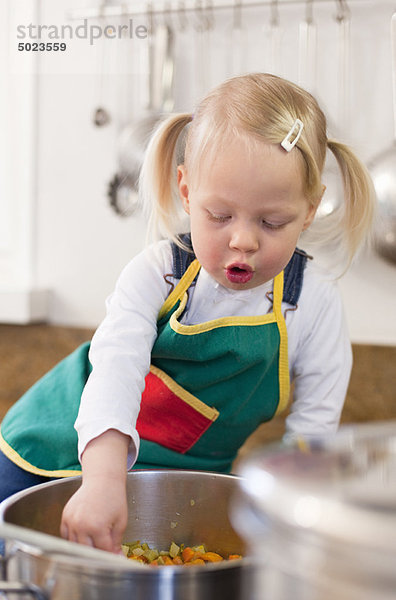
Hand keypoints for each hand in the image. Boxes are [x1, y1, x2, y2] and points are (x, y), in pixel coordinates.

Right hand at [60, 429, 129, 552]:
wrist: (102, 480)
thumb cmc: (114, 498)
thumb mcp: (121, 521)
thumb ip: (116, 542)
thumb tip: (116, 557)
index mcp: (97, 527)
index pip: (103, 551)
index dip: (110, 556)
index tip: (114, 557)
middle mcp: (81, 525)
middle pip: (87, 552)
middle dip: (97, 555)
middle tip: (104, 553)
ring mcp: (71, 521)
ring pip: (74, 546)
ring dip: (84, 548)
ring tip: (94, 543)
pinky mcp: (65, 516)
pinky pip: (65, 535)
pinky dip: (72, 540)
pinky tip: (82, 537)